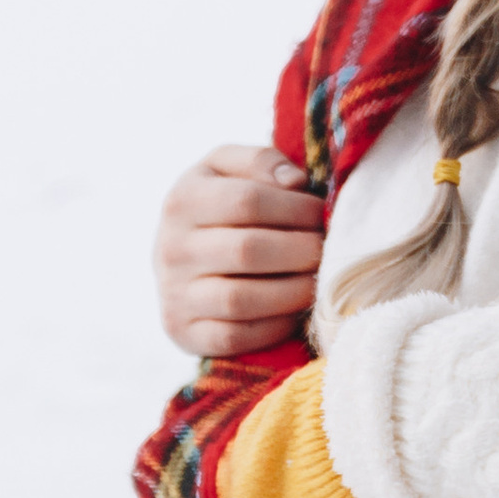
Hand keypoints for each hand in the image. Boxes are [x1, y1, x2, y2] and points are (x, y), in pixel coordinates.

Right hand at [157, 144, 325, 356]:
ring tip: (318, 279)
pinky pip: (235, 336)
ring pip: (241, 299)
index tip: (322, 214)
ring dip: (293, 291)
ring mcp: (173, 294)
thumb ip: (261, 161)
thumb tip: (295, 182)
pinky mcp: (183, 332)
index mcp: (182, 200)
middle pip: (248, 250)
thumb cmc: (220, 205)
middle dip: (301, 250)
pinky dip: (273, 327)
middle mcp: (170, 249)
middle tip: (327, 250)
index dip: (296, 208)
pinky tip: (294, 311)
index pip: (248, 201)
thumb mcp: (230, 168)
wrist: (180, 256)